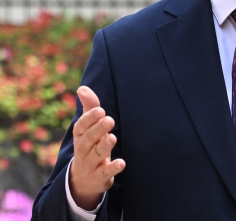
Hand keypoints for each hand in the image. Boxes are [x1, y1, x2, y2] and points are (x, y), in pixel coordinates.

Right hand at [69, 86, 125, 210]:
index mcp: (80, 136)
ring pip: (96, 154)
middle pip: (89, 139)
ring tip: (112, 138)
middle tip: (109, 120)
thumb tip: (82, 88)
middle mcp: (83, 149)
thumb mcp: (88, 128)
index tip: (100, 110)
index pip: (81, 126)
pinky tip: (121, 163)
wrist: (82, 180)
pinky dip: (112, 168)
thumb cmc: (89, 146)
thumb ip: (89, 108)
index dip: (89, 119)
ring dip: (105, 146)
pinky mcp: (99, 176)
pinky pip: (105, 172)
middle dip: (98, 129)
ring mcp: (90, 164)